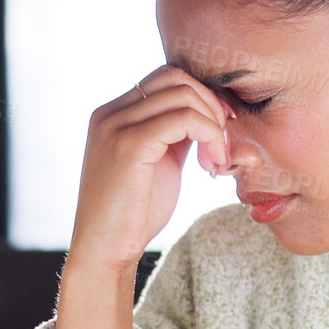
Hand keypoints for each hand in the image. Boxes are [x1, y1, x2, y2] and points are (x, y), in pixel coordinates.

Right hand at [69, 64, 233, 271]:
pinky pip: (185, 119)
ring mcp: (116, 126)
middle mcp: (110, 113)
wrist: (106, 251)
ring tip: (217, 161)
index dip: (202, 98)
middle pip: (176, 77)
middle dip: (211, 106)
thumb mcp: (159, 162)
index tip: (220, 131)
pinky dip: (209, 136)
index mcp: (114, 114)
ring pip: (184, 94)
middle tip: (222, 146)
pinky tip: (212, 165)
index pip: (166, 78)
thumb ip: (175, 134)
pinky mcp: (129, 145)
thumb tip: (207, 114)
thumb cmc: (134, 214)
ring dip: (214, 125)